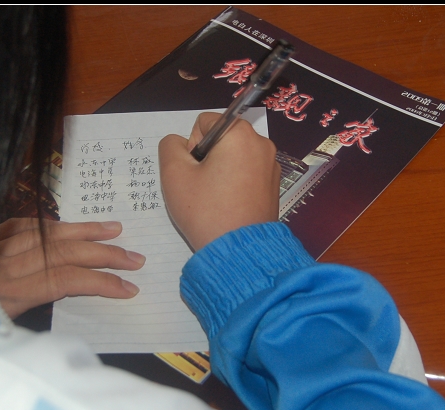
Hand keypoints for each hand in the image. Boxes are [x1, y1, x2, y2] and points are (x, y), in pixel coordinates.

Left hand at [0, 218, 144, 318]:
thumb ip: (33, 307)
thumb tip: (70, 294)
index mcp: (12, 290)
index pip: (68, 280)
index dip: (102, 283)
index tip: (129, 289)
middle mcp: (10, 261)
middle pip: (68, 252)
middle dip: (106, 254)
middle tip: (135, 258)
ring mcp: (2, 242)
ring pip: (54, 232)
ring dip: (88, 230)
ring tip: (116, 229)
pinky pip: (30, 223)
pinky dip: (56, 224)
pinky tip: (72, 225)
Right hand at [158, 112, 279, 250]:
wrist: (238, 252)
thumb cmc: (205, 210)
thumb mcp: (174, 174)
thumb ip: (169, 146)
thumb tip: (179, 142)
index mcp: (240, 134)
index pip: (204, 122)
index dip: (191, 145)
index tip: (194, 171)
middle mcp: (262, 144)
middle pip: (221, 139)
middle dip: (207, 158)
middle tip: (201, 187)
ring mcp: (272, 165)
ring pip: (233, 157)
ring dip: (220, 170)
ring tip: (214, 198)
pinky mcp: (274, 186)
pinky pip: (247, 173)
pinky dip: (234, 183)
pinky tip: (228, 204)